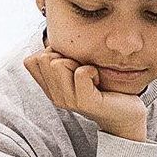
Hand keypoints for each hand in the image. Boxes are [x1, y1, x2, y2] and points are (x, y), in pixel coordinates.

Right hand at [25, 45, 150, 142]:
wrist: (125, 116)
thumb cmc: (104, 89)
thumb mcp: (78, 72)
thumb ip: (63, 60)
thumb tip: (53, 40)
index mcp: (51, 88)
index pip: (30, 61)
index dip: (50, 52)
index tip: (70, 62)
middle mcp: (55, 96)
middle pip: (44, 58)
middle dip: (65, 56)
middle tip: (83, 71)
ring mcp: (68, 100)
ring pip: (58, 64)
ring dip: (79, 63)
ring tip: (91, 76)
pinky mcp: (84, 101)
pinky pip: (81, 73)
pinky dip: (93, 70)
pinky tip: (98, 80)